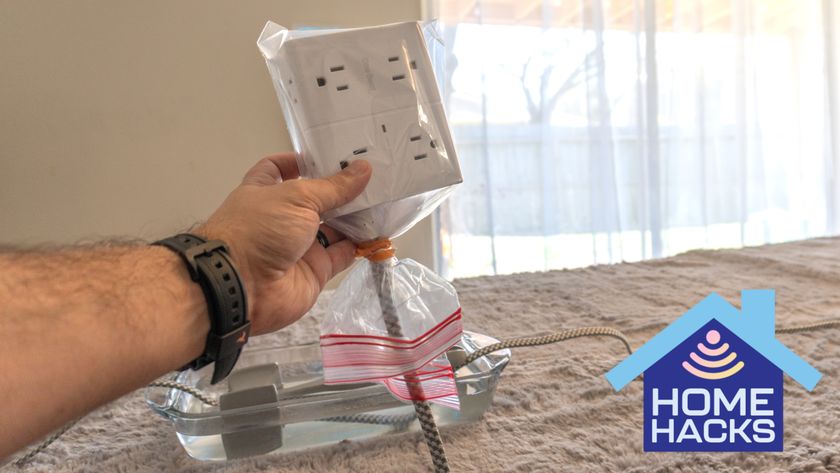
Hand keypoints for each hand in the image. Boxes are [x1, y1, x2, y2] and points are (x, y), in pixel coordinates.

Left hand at [197, 153, 371, 334]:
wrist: (242, 287)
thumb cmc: (257, 230)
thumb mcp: (296, 197)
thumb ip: (333, 187)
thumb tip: (363, 170)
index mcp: (266, 192)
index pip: (280, 169)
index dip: (301, 161)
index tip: (329, 154)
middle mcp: (282, 218)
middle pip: (316, 199)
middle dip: (340, 189)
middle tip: (371, 175)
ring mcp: (299, 245)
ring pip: (333, 227)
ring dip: (355, 216)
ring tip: (383, 198)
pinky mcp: (315, 270)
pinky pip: (342, 254)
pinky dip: (360, 244)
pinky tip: (379, 230)